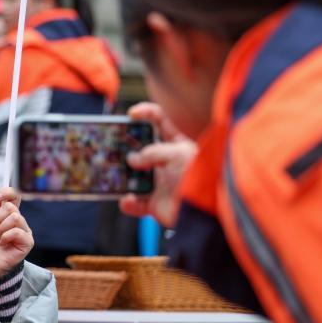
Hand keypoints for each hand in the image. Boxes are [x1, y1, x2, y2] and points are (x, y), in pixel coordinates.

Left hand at [0, 188, 33, 278]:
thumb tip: (1, 194)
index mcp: (9, 214)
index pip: (15, 196)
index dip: (7, 193)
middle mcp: (19, 221)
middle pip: (12, 207)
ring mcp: (24, 231)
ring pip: (15, 217)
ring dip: (1, 227)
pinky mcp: (27, 242)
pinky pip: (17, 231)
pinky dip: (6, 236)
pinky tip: (3, 244)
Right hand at [119, 102, 197, 227]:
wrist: (207, 209)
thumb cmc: (197, 175)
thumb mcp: (177, 154)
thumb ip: (152, 152)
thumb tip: (132, 160)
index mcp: (176, 144)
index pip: (159, 122)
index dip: (145, 113)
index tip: (131, 113)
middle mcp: (165, 162)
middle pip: (140, 150)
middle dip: (125, 147)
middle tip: (114, 146)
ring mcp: (159, 183)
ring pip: (132, 176)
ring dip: (122, 176)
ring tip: (116, 174)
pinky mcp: (154, 204)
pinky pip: (135, 203)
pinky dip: (128, 203)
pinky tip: (129, 199)